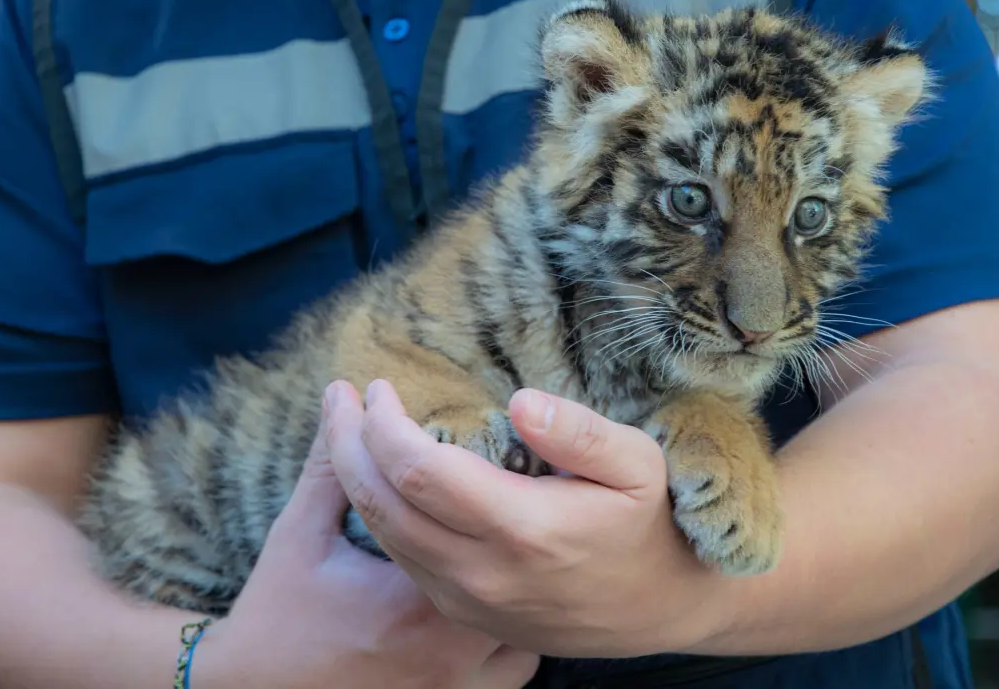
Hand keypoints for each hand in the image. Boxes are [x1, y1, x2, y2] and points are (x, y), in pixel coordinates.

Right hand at [193, 398, 538, 688]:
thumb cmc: (277, 611)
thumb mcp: (299, 532)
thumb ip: (330, 465)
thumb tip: (343, 396)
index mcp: (410, 596)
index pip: (461, 515)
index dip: (470, 472)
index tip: (461, 443)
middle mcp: (446, 645)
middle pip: (510, 567)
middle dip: (510, 522)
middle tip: (502, 481)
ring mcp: (461, 682)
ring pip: (526, 622)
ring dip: (520, 581)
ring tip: (508, 540)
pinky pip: (518, 667)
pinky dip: (514, 635)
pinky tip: (500, 596)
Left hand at [326, 379, 719, 658]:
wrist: (659, 608)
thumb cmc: (648, 524)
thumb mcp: (638, 464)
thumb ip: (580, 432)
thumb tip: (519, 402)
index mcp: (521, 528)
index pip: (418, 471)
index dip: (383, 424)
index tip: (379, 387)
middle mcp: (482, 571)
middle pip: (382, 504)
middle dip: (347, 444)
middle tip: (339, 398)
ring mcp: (467, 598)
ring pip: (384, 535)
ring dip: (353, 477)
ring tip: (344, 428)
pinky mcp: (462, 611)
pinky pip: (401, 559)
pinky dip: (378, 512)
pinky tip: (377, 476)